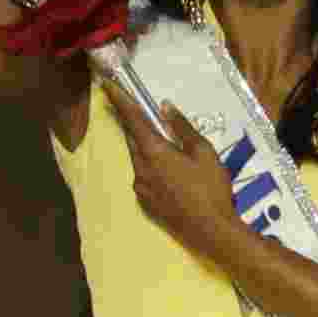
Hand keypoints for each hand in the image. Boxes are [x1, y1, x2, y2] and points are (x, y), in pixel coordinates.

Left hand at [101, 81, 241, 255]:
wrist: (211, 232)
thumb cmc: (212, 188)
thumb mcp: (204, 152)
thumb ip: (182, 128)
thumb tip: (164, 107)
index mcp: (154, 152)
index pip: (132, 119)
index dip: (119, 100)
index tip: (105, 84)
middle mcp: (140, 168)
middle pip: (132, 138)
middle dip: (132, 122)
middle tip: (135, 108)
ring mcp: (140, 188)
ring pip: (138, 158)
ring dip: (146, 146)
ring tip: (167, 146)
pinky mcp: (145, 203)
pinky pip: (143, 177)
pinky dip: (151, 167)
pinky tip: (170, 174)